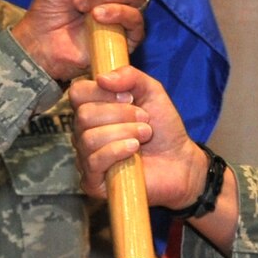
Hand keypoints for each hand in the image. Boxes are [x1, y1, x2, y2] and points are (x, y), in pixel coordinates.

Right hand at [70, 65, 200, 207]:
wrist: (180, 162)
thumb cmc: (164, 128)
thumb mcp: (152, 91)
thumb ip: (130, 76)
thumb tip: (102, 77)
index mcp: (93, 109)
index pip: (77, 92)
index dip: (102, 92)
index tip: (129, 97)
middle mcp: (84, 133)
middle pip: (83, 115)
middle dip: (120, 114)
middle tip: (145, 120)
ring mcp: (86, 158)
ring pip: (89, 138)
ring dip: (124, 132)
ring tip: (144, 135)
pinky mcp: (92, 182)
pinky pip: (93, 162)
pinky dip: (116, 151)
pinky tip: (134, 150)